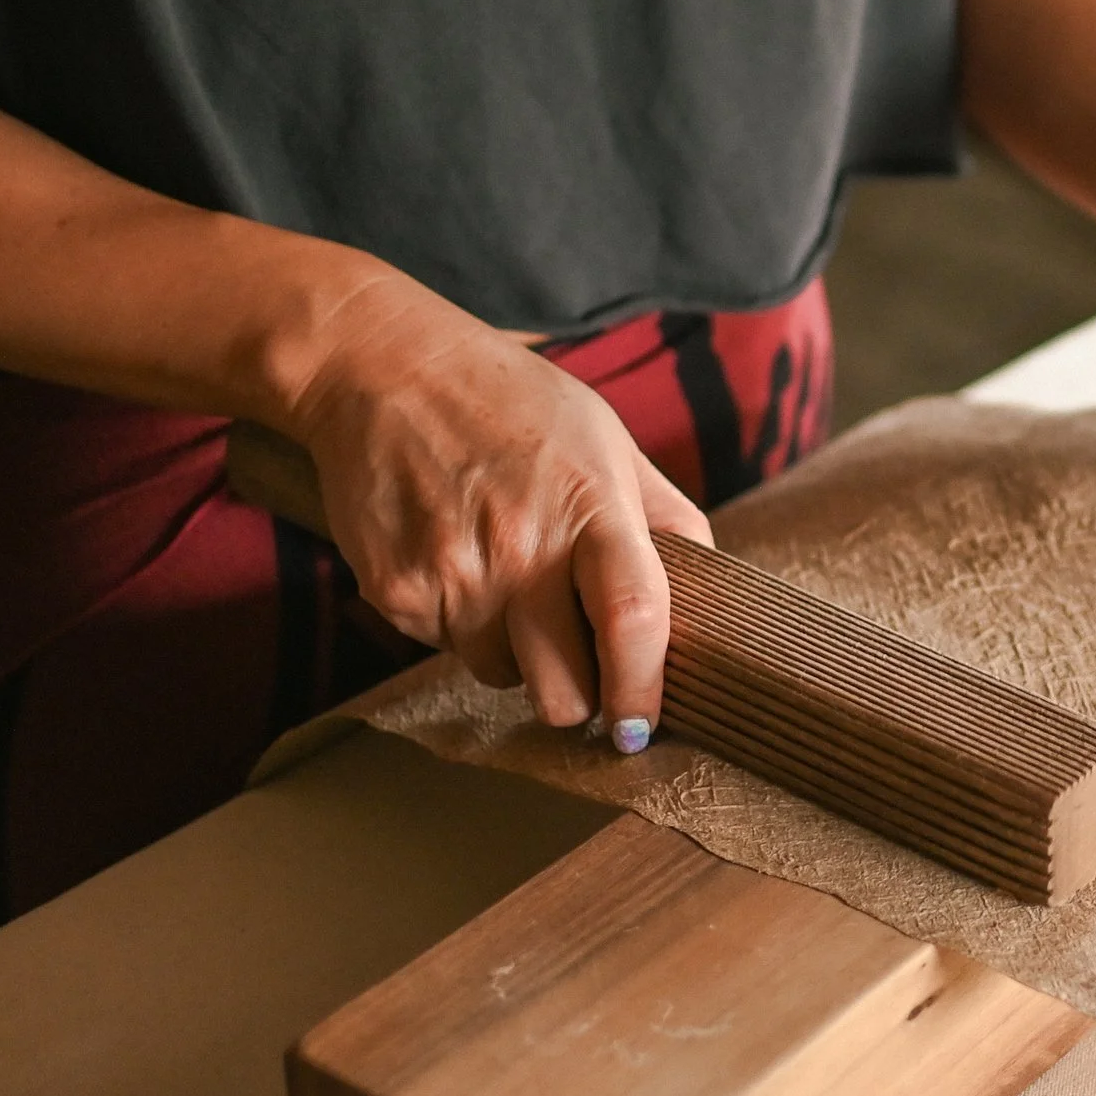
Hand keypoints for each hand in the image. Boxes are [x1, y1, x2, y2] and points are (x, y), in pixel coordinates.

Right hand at [287, 274, 710, 749]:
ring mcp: (453, 574)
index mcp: (592, 508)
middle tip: (578, 665)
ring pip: (499, 677)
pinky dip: (458, 624)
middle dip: (578, 697)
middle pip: (562, 691)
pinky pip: (443, 649)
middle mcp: (521, 548)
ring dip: (513, 653)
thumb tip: (713, 596)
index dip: (643, 689)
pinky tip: (455, 557)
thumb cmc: (513, 404)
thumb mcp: (609, 441)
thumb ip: (666, 519)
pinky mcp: (395, 590)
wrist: (382, 368)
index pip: (632, 619)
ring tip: (505, 576)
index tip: (642, 726)